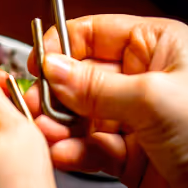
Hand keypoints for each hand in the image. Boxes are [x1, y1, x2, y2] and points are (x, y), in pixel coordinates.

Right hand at [26, 14, 187, 187]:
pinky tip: (62, 153)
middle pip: (81, 74)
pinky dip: (73, 150)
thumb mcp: (152, 99)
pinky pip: (89, 146)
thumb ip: (96, 85)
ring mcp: (134, 117)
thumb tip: (52, 68)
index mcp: (156, 46)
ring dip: (59, 124)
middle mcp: (142, 77)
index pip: (94, 32)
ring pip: (80, 113)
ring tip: (44, 132)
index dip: (62, 46)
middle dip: (55, 90)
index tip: (37, 63)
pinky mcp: (127, 155)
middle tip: (32, 103)